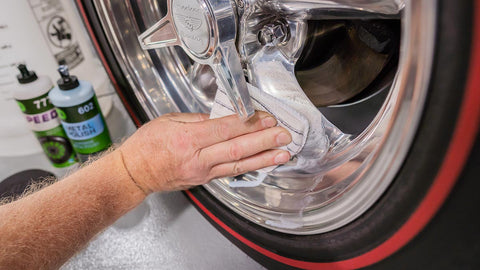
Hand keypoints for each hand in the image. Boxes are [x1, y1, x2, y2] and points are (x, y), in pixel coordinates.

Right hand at [118, 111, 291, 192]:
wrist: (134, 174)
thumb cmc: (146, 146)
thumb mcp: (169, 122)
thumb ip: (198, 119)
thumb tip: (223, 116)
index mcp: (187, 140)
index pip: (224, 130)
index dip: (248, 123)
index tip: (266, 117)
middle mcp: (197, 159)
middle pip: (236, 149)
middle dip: (263, 141)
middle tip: (283, 134)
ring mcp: (202, 172)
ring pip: (238, 165)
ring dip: (263, 158)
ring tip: (283, 153)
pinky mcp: (205, 180)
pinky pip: (230, 173)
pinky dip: (250, 167)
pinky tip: (264, 163)